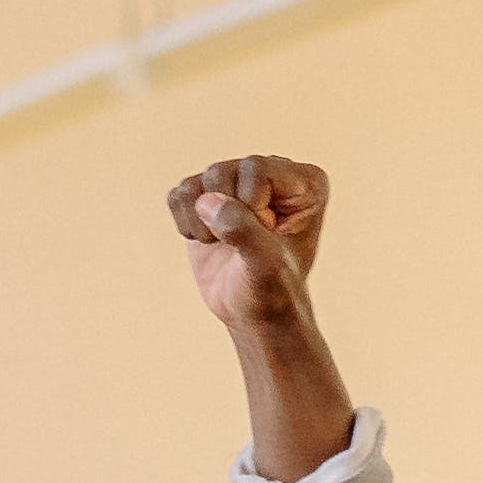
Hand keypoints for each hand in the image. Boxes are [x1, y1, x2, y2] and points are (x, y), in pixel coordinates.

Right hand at [166, 156, 330, 335]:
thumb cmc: (271, 290)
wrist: (253, 312)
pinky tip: (208, 241)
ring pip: (197, 183)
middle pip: (222, 173)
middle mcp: (272, 173)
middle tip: (241, 246)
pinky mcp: (207, 195)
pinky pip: (179, 194)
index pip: (256, 169)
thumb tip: (207, 201)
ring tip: (223, 245)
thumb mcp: (266, 264)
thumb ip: (243, 230)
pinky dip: (185, 224)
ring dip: (201, 224)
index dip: (250, 207)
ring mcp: (238, 182)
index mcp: (304, 181)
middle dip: (223, 218)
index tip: (265, 237)